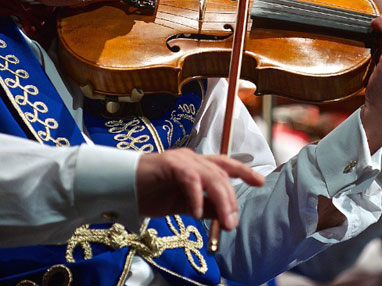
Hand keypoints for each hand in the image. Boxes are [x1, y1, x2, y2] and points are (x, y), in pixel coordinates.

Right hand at [136, 148, 264, 229]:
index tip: (260, 181)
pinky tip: (196, 214)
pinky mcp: (170, 164)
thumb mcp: (183, 204)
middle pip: (222, 175)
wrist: (121, 187)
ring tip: (224, 222)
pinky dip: (197, 197)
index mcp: (197, 164)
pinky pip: (191, 179)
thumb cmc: (150, 193)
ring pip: (211, 176)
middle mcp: (192, 158)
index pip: (225, 164)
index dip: (243, 171)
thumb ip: (204, 206)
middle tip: (232, 223)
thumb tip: (225, 216)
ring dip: (221, 200)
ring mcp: (182, 159)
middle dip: (231, 200)